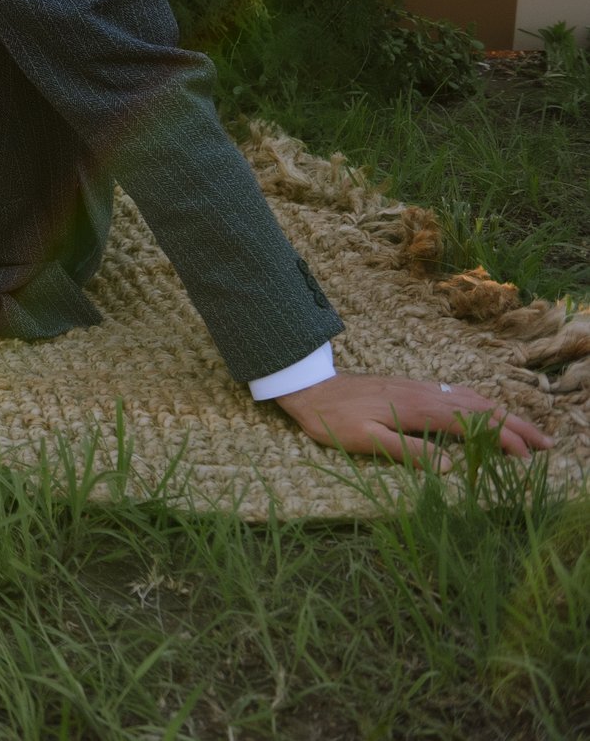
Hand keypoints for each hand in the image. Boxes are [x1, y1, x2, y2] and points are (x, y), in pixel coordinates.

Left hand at [274, 374, 552, 466]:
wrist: (308, 386)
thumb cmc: (332, 419)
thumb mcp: (365, 441)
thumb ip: (408, 452)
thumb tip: (450, 468)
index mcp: (419, 409)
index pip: (473, 423)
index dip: (503, 439)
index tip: (527, 458)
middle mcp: (425, 394)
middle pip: (481, 407)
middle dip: (516, 424)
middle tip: (546, 443)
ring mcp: (419, 387)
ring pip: (471, 398)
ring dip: (502, 413)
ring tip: (526, 431)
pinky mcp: (411, 387)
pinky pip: (456, 393)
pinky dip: (481, 403)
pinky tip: (486, 411)